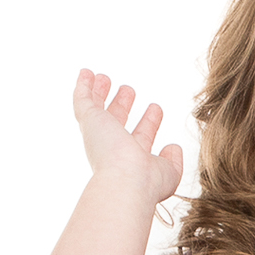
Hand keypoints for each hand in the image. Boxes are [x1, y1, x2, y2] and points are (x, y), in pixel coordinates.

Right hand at [73, 70, 182, 208]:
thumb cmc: (147, 182)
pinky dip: (83, 86)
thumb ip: (172, 160)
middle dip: (122, 105)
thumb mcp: (168, 171)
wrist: (126, 180)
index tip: (155, 109)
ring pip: (97, 109)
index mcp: (132, 159)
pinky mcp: (89, 120)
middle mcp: (113, 147)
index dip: (148, 123)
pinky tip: (85, 73)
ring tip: (104, 78)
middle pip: (117, 120)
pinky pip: (82, 100)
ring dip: (101, 93)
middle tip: (128, 90)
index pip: (141, 137)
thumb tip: (173, 147)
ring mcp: (99, 133)